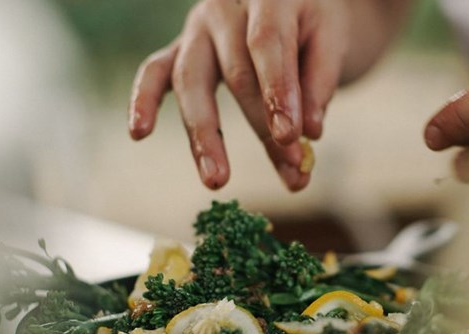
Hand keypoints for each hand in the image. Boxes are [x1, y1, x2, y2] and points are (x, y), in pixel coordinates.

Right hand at [128, 0, 409, 190]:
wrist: (291, 0)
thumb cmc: (312, 23)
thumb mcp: (331, 40)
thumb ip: (320, 83)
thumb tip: (308, 133)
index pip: (268, 44)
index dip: (278, 92)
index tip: (292, 137)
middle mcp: (225, 7)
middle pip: (236, 72)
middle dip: (262, 128)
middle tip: (290, 171)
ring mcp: (197, 28)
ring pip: (191, 80)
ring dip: (204, 134)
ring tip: (216, 180)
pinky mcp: (180, 48)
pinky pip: (155, 72)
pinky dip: (144, 101)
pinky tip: (138, 133)